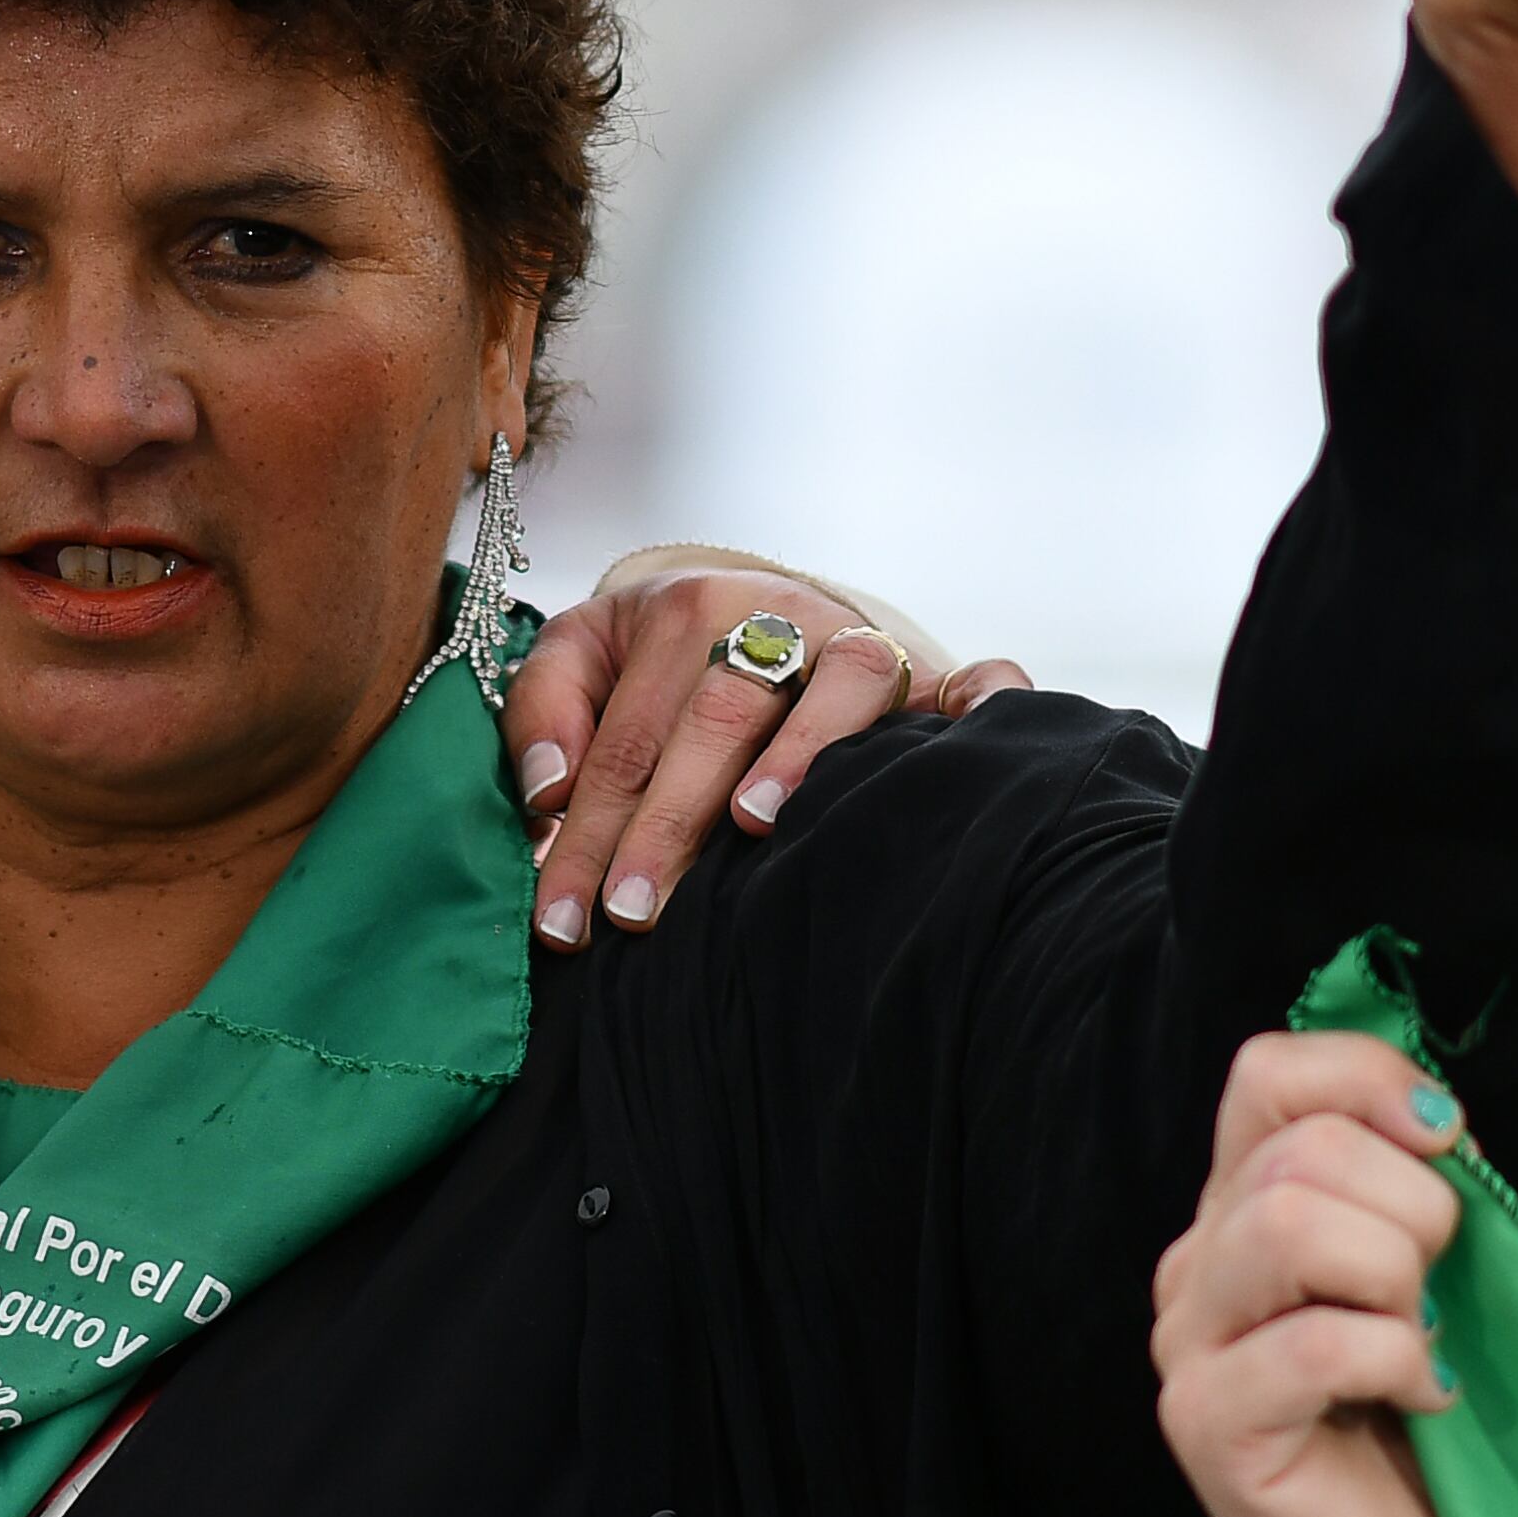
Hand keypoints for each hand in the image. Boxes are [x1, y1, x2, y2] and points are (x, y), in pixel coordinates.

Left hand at [504, 567, 1031, 947]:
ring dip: (797, 755)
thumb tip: (548, 791)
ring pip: (834, 690)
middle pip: (715, 721)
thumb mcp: (582, 653)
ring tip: (751, 827)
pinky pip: (960, 680)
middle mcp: (771, 612)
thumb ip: (544, 709)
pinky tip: (953, 748)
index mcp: (678, 609)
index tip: (563, 917)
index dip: (589, 831)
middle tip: (631, 916)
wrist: (755, 598)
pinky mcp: (921, 667)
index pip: (625, 740)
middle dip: (668, 826)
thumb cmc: (657, 653)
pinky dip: (973, 703)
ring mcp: (850, 638)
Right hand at [1152, 1032, 1462, 1516]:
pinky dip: (1399, 1363)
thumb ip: (1412, 1186)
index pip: (1267, 1075)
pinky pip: (1314, 1344)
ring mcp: (1186, 1342)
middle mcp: (1193, 1263)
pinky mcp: (1204, 1421)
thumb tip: (1436, 1117)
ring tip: (1425, 1341)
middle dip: (1415, 1211)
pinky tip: (1423, 1399)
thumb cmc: (1428, 1420)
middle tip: (1445, 1293)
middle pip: (1298, 1153)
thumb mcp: (1428, 1275)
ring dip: (1398, 1281)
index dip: (1367, 1081)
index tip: (1450, 1143)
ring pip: (1289, 1225)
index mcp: (1235, 1209)